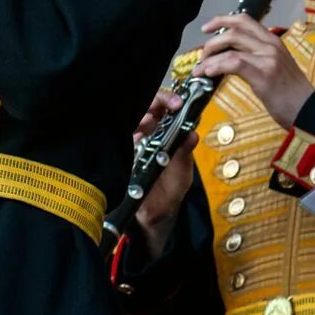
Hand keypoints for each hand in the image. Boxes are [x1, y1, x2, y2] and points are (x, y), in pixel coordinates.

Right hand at [130, 90, 197, 258]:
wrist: (157, 214)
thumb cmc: (171, 190)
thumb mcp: (183, 171)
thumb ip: (185, 153)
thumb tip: (193, 134)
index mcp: (164, 133)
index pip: (162, 107)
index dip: (167, 100)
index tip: (176, 103)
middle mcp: (147, 135)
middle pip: (145, 109)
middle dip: (152, 104)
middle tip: (159, 111)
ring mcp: (134, 145)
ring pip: (132, 122)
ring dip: (141, 118)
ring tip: (148, 122)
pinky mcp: (123, 157)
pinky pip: (122, 142)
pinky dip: (130, 137)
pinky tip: (137, 139)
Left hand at [194, 15, 313, 128]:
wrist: (309, 109)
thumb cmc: (291, 93)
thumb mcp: (276, 66)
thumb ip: (257, 57)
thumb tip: (230, 58)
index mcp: (273, 41)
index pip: (245, 20)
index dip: (222, 20)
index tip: (207, 28)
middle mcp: (270, 45)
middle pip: (234, 31)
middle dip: (212, 42)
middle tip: (203, 55)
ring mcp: (268, 58)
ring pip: (231, 46)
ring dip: (211, 56)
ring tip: (202, 68)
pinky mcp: (264, 74)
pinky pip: (235, 63)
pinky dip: (218, 66)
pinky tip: (209, 73)